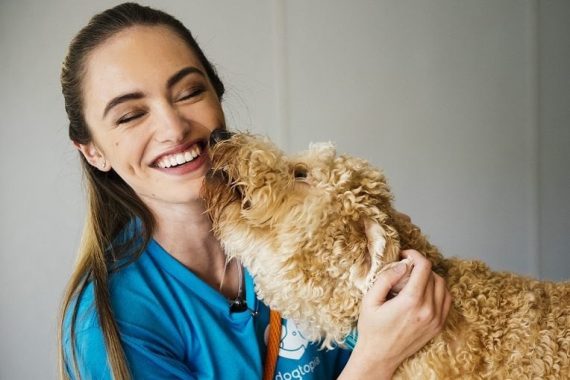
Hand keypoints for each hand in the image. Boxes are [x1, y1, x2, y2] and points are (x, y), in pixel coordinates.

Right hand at [339, 250, 451, 379]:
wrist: (379, 356)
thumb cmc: (371, 328)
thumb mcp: (369, 300)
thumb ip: (386, 278)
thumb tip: (402, 265)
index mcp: (410, 302)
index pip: (424, 267)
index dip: (414, 255)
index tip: (404, 255)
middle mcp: (428, 310)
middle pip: (433, 274)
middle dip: (419, 266)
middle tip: (405, 268)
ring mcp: (436, 319)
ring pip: (443, 285)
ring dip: (430, 277)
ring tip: (414, 279)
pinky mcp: (438, 326)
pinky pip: (446, 300)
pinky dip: (438, 290)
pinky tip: (424, 291)